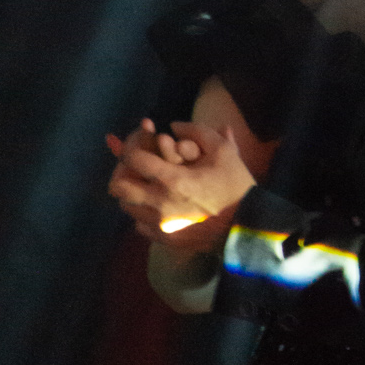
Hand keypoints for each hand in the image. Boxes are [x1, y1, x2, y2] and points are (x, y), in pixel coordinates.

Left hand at [107, 116, 254, 247]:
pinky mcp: (164, 239)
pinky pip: (139, 225)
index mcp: (172, 179)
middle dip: (123, 171)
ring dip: (132, 192)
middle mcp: (159, 203)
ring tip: (145, 183)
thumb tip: (174, 126)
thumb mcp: (223, 151)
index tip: (140, 143)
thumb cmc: (234, 186)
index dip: (132, 146)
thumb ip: (197, 131)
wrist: (246, 226)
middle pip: (118, 187)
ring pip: (126, 207)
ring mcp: (159, 224)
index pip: (133, 159)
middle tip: (135, 165)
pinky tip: (157, 204)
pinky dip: (143, 212)